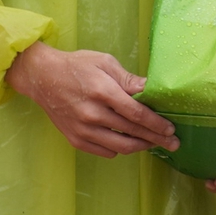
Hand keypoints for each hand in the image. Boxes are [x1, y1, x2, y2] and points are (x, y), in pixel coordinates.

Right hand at [4, 41, 178, 157]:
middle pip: (133, 132)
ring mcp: (83, 129)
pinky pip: (105, 151)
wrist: (42, 78)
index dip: (157, 124)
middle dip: (157, 139)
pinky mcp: (75, 139)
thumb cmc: (76, 66)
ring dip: (141, 147)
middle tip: (173, 143)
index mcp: (102, 91)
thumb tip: (151, 89)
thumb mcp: (105, 62)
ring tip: (154, 144)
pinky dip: (120, 148)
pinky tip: (129, 141)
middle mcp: (92, 114)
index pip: (137, 114)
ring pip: (121, 146)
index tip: (170, 128)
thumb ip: (128, 79)